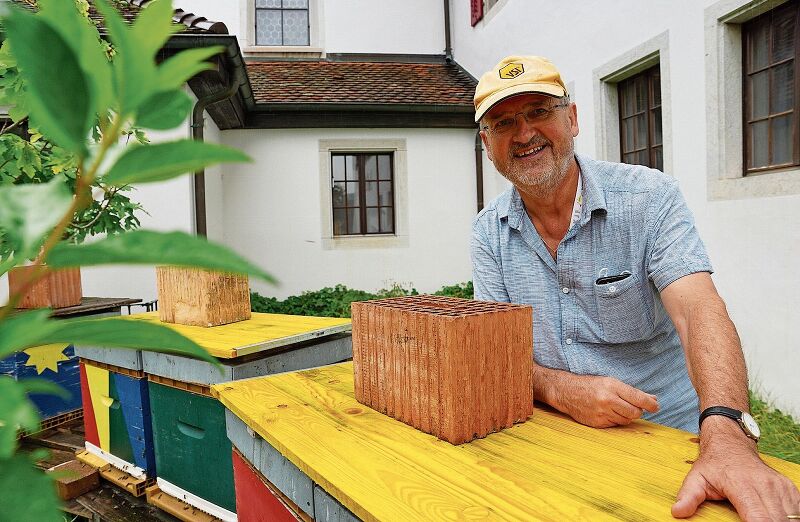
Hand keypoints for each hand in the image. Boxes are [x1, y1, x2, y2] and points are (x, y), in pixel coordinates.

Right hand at [554, 374, 659, 427]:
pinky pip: (615, 425)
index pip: (638, 398)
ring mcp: (602, 412)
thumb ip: (632, 392)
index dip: (650, 404)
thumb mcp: (611, 382)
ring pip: (626, 420)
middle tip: (632, 406)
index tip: (656, 407)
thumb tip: (653, 399)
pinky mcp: (597, 423)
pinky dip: (615, 420)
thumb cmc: (591, 385)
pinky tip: (607, 413)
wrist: (568, 392)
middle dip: (637, 411)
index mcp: (612, 386)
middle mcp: (607, 399)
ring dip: (626, 416)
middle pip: (635, 412)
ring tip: (617, 408)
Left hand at [672, 445, 799, 519]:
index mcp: (742, 485)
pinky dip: (790, 518)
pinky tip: (777, 519)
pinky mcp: (788, 487)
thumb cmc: (714, 463)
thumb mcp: (696, 478)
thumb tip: (678, 512)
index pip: (759, 518)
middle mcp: (764, 485)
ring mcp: (779, 486)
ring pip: (790, 516)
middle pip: (776, 521)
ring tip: (762, 521)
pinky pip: (797, 509)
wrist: (731, 442)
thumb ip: (688, 496)